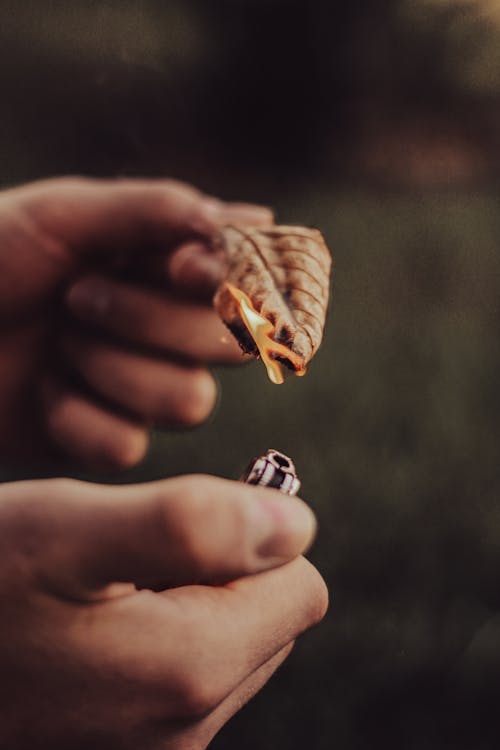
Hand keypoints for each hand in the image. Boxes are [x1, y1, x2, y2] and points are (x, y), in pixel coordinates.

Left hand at [0, 177, 271, 469]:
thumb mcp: (66, 216)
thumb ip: (160, 211)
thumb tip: (261, 219)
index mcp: (166, 271)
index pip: (246, 284)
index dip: (227, 283)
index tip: (181, 266)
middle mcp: (167, 331)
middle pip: (229, 348)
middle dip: (151, 320)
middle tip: (79, 296)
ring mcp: (140, 389)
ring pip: (190, 402)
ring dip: (113, 368)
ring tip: (58, 344)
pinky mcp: (107, 441)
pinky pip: (129, 445)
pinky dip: (76, 416)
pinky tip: (41, 393)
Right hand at [0, 474, 326, 748]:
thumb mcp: (72, 530)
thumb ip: (193, 526)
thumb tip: (296, 526)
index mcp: (190, 670)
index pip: (300, 588)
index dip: (253, 539)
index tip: (180, 525)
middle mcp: (184, 730)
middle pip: (268, 620)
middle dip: (221, 573)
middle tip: (132, 555)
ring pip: (227, 644)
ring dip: (187, 601)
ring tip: (103, 592)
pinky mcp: (124, 747)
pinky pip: (183, 674)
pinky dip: (158, 635)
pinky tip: (92, 627)